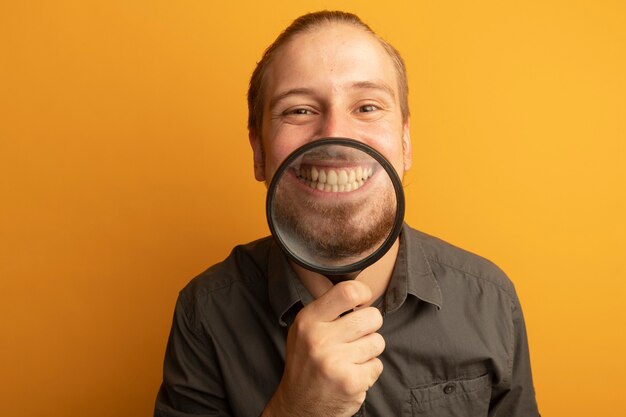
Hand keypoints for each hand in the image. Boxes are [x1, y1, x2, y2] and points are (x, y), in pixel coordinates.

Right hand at [262, 280, 384, 416]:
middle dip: (371, 326)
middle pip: (372, 317)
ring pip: (378, 342)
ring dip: (369, 351)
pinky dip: (368, 371)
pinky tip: (351, 375)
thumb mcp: (305, 329)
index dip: (363, 294)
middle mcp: (319, 339)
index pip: (347, 292)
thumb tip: (358, 289)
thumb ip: (328, 309)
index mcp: (308, 320)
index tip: (363, 301)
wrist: (298, 406)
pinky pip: (377, 365)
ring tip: (350, 359)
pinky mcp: (350, 382)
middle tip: (356, 337)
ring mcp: (335, 362)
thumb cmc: (307, 362)